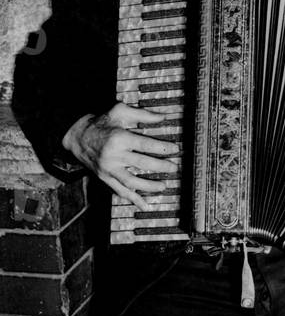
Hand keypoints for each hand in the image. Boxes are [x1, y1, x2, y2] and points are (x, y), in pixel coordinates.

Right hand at [62, 102, 179, 210]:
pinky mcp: (105, 178)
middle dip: (161, 166)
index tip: (175, 149)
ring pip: (131, 182)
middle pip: (142, 163)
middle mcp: (114, 155)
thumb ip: (143, 114)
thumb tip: (164, 116)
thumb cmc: (102, 123)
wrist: (78, 137)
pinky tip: (144, 204)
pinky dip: (133, 199)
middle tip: (174, 167)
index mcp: (119, 138)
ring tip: (163, 186)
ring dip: (149, 186)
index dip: (162, 147)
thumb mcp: (120, 111)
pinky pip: (120, 191)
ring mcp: (108, 169)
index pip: (145, 144)